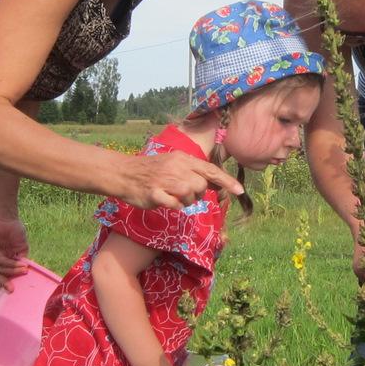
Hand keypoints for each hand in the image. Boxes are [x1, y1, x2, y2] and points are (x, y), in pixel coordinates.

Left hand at [0, 216, 28, 304]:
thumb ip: (21, 261)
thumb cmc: (15, 231)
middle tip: (11, 291)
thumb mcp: (21, 249)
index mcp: (2, 262)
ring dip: (12, 271)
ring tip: (23, 270)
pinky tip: (19, 263)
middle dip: (1, 286)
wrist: (8, 218)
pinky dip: (9, 264)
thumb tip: (25, 273)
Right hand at [118, 151, 242, 209]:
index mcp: (182, 159)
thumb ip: (194, 172)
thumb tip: (216, 183)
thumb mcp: (174, 164)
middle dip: (197, 194)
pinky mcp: (155, 193)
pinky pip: (175, 205)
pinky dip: (174, 206)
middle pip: (201, 185)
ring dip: (185, 201)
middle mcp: (176, 167)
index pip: (210, 169)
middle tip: (183, 192)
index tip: (240, 190)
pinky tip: (165, 201)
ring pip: (190, 196)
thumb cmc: (152, 171)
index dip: (226, 181)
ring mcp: (165, 180)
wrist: (124, 173)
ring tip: (173, 196)